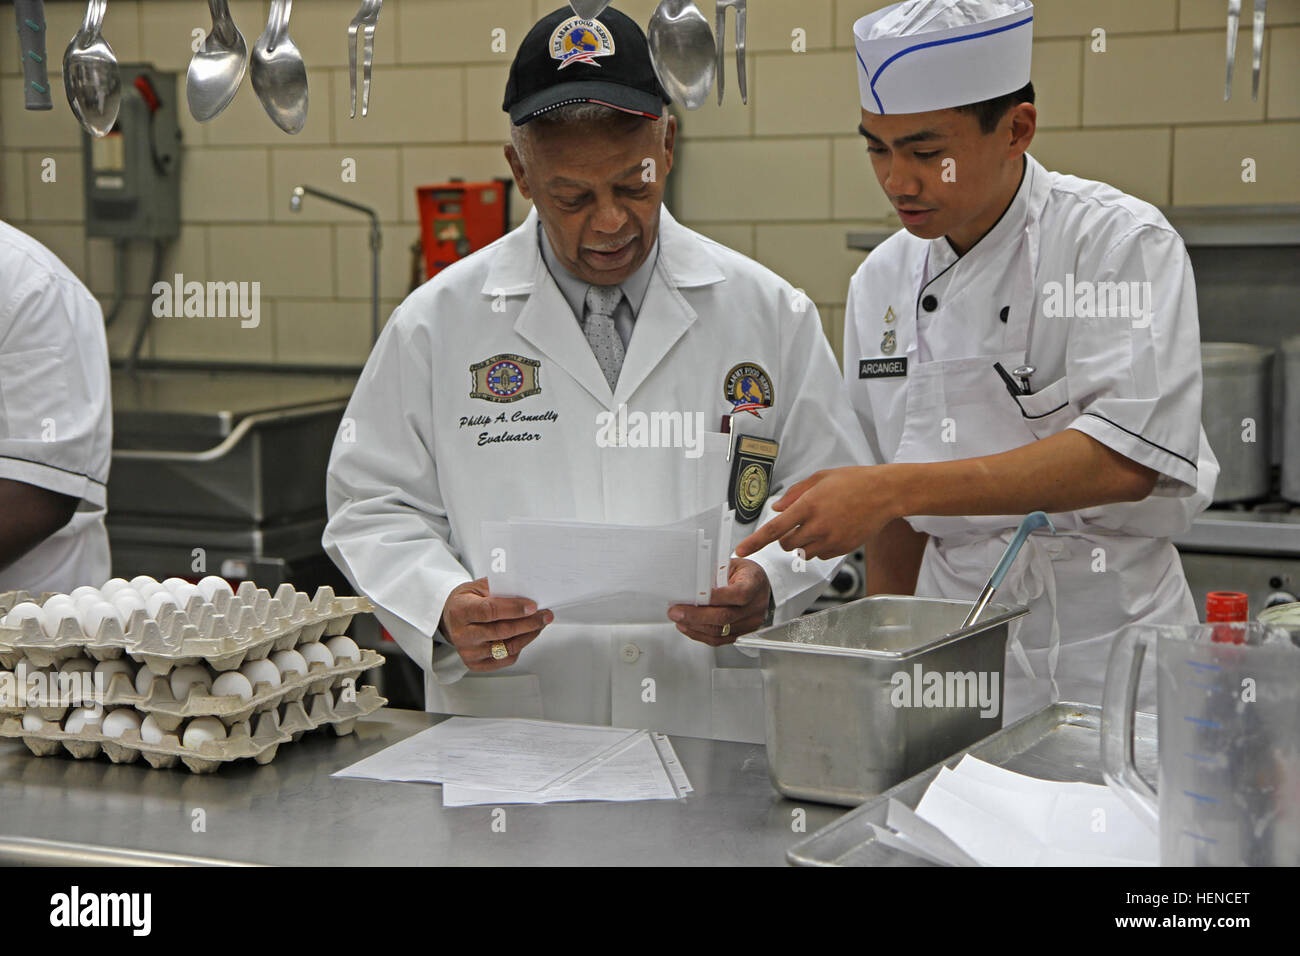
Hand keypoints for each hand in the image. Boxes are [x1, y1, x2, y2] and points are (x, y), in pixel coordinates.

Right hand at [439, 577, 552, 671]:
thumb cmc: (466, 601)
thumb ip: (499, 588)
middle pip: (501, 631)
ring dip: (528, 635)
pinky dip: (520, 647)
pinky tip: (526, 635)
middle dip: (529, 623)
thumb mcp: (477, 587)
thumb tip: (526, 592)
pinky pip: (506, 659)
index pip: (489, 611)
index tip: (533, 606)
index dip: (513, 609)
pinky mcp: (476, 664)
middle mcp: (462, 634)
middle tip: (545, 615)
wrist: (451, 618)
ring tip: (540, 624)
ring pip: (507, 647)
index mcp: (460, 611)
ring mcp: (468, 652)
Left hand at [668, 558, 769, 645]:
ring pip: (720, 631)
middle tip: (676, 611)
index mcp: (754, 584)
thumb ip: (716, 574)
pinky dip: (700, 634)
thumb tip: (691, 585)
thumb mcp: (732, 565)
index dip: (715, 597)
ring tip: (678, 618)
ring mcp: (749, 623)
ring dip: (695, 626)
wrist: (760, 587)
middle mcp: (755, 607)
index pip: (738, 594)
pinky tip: (689, 627)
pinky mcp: (742, 633)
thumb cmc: (746, 574)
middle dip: (696, 615)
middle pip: (725, 616)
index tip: (692, 597)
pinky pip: (719, 639)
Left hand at [734, 466, 900, 560]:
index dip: (755, 542)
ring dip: (802, 542)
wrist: (885, 493)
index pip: (774, 529)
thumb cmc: (854, 481)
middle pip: (786, 543)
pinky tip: (832, 530)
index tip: (741, 551)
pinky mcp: (842, 549)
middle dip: (785, 536)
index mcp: (808, 505)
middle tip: (798, 522)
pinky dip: (819, 547)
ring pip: (802, 552)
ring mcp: (831, 539)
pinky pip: (820, 555)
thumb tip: (776, 509)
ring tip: (818, 524)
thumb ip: (794, 494)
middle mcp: (818, 525)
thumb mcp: (820, 478)